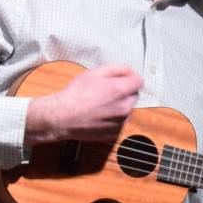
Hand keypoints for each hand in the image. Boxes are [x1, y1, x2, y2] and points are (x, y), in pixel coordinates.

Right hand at [25, 65, 142, 144]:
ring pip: (127, 109)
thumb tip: (129, 71)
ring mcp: (120, 122)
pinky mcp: (114, 133)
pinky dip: (114, 118)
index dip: (130, 77)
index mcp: (120, 90)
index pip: (139, 81)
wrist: (62, 117)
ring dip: (120, 105)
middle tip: (107, 91)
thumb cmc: (76, 93)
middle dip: (124, 91)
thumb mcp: (95, 72)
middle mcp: (124, 107)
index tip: (122, 79)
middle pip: (134, 95)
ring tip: (101, 104)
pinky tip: (99, 115)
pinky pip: (120, 122)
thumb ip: (117, 69)